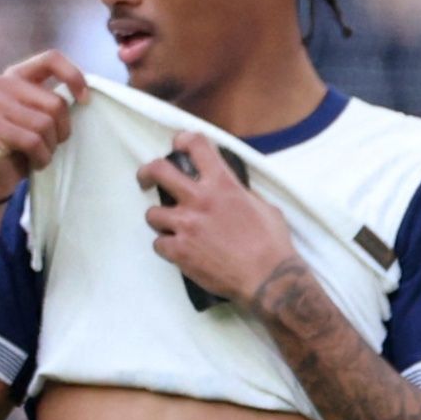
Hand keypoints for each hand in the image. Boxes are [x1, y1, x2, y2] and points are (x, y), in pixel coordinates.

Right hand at [0, 50, 89, 199]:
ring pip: (46, 124)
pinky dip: (41, 158)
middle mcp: (1, 84)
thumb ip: (53, 100)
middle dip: (62, 130)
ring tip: (38, 152)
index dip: (74, 76)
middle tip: (50, 142)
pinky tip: (32, 162)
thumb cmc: (22, 144)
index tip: (85, 99)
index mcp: (16, 75)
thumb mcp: (39, 115)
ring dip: (50, 146)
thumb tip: (86, 95)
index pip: (51, 58)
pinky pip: (33, 142)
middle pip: (56, 103)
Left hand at [138, 131, 300, 306]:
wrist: (268, 278)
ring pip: (152, 213)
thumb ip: (241, 194)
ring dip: (161, 220)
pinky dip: (168, 247)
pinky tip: (181, 251)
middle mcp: (200, 200)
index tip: (178, 147)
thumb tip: (230, 190)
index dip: (183, 141)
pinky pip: (159, 244)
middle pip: (158, 170)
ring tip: (173, 229)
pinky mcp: (178, 251)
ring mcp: (185, 225)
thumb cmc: (272, 244)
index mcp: (223, 184)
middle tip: (148, 180)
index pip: (195, 145)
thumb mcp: (264, 207)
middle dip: (148, 173)